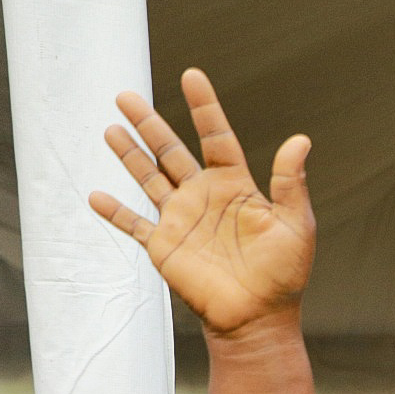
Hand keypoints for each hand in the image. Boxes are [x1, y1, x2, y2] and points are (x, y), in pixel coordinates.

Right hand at [88, 69, 314, 336]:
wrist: (258, 318)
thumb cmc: (283, 274)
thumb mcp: (294, 224)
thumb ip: (290, 183)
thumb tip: (301, 140)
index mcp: (235, 186)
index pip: (216, 137)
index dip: (204, 107)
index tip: (191, 75)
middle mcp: (204, 196)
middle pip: (171, 151)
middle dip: (150, 123)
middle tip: (126, 95)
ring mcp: (181, 220)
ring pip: (149, 178)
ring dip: (129, 155)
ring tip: (110, 128)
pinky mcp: (164, 246)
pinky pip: (133, 225)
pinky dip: (115, 212)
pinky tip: (94, 195)